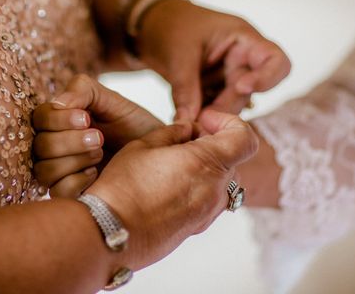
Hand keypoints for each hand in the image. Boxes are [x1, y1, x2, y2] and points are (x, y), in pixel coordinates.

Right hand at [33, 74, 162, 197]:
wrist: (157, 152)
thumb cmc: (132, 124)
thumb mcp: (112, 100)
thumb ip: (83, 90)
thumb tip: (56, 103)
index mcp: (60, 120)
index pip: (40, 118)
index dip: (59, 119)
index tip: (86, 119)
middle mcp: (55, 146)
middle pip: (41, 146)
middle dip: (71, 141)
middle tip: (99, 138)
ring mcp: (61, 171)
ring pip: (45, 170)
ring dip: (74, 160)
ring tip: (100, 153)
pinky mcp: (71, 193)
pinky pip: (57, 192)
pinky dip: (76, 182)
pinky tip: (96, 173)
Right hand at [86, 112, 257, 269]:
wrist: (109, 234)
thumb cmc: (123, 188)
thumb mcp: (143, 145)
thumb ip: (172, 132)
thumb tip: (186, 129)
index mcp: (206, 163)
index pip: (245, 138)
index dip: (229, 122)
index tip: (204, 120)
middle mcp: (215, 190)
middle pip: (231, 158)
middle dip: (212, 143)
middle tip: (181, 140)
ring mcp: (208, 212)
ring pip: (221, 180)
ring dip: (205, 167)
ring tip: (171, 164)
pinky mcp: (197, 227)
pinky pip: (208, 200)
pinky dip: (197, 187)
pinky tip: (167, 185)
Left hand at [136, 0, 290, 118]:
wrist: (150, 27)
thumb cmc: (169, 25)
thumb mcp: (177, 54)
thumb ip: (185, 89)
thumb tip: (189, 122)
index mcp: (242, 38)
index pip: (275, 60)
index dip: (266, 78)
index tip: (241, 88)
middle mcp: (241, 58)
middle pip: (249, 91)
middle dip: (227, 107)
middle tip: (200, 118)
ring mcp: (228, 75)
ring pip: (232, 104)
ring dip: (215, 115)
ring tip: (190, 119)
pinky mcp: (214, 88)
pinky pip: (216, 107)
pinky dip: (204, 114)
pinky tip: (187, 116)